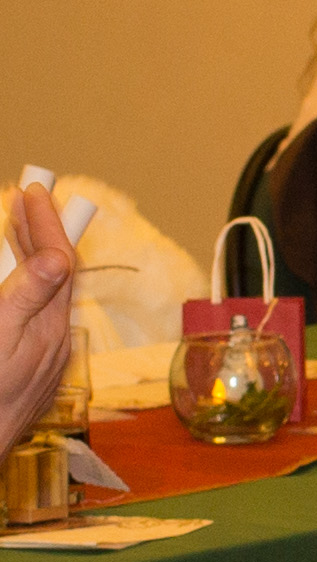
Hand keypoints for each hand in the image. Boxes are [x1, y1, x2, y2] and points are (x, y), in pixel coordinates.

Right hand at [0, 187, 76, 446]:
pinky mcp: (29, 371)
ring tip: (13, 229)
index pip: (56, 260)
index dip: (45, 222)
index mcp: (49, 326)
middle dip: (39, 232)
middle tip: (24, 198)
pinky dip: (23, 289)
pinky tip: (12, 283)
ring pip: (43, 294)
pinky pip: (32, 316)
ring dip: (29, 258)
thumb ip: (26, 298)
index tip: (33, 190)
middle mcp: (53, 338)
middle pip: (54, 274)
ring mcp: (42, 355)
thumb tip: (59, 257)